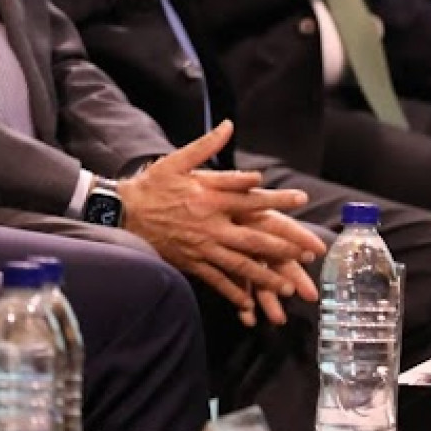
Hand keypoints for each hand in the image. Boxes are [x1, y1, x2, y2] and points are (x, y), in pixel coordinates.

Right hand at [117, 121, 324, 327]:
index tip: (302, 199)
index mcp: (209, 198)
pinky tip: (249, 304)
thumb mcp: (177, 160)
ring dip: (266, 277)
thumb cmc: (152, 185)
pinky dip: (233, 293)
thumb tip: (228, 126)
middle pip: (255, 238)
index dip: (279, 199)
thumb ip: (206, 146)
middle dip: (285, 248)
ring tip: (286, 287)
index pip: (252, 198)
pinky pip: (216, 280)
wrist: (122, 212)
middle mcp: (210, 224)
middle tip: (309, 253)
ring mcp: (201, 246)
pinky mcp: (190, 262)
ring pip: (240, 264)